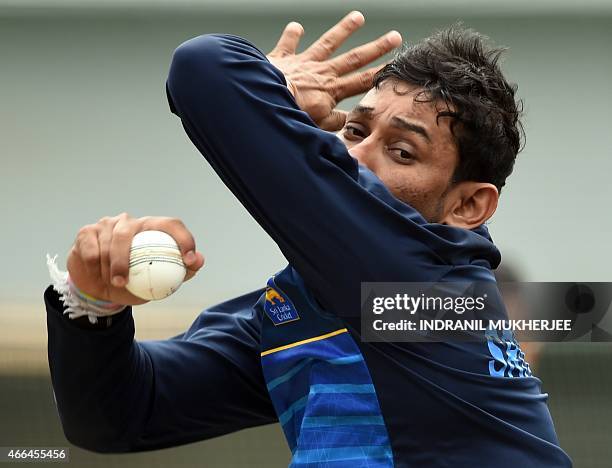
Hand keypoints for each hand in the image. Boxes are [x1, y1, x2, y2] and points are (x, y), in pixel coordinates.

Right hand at [67, 213, 204, 304]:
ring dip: (108, 268)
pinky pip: (90, 251)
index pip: (171, 225)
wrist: (100, 290)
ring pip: (107, 244)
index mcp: (152, 229)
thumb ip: (181, 271)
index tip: (189, 260)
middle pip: (128, 233)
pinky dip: (93, 268)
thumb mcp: (159, 282)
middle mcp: (130, 223)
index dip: (183, 238)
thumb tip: (199, 261)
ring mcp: (107, 225)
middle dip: (124, 259)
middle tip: (123, 282)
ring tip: (112, 283)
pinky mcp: (87, 233)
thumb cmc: (135, 283)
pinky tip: (96, 276)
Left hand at [267, 11, 401, 130]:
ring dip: (343, 30)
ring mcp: (303, 62)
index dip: (380, 73)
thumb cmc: (289, 115)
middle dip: (376, 48)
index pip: (361, 82)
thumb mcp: (317, 127)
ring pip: (328, 43)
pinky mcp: (282, 58)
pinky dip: (292, 34)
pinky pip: (288, 44)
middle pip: (354, 58)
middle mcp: (321, 73)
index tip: (394, 66)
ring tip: (358, 17)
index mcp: (330, 91)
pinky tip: (296, 26)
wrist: (263, 99)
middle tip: (393, 37)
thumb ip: (333, 123)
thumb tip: (346, 121)